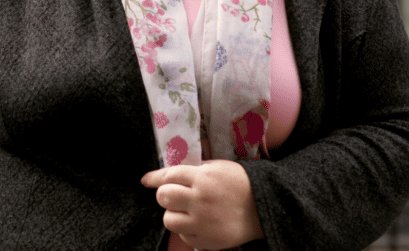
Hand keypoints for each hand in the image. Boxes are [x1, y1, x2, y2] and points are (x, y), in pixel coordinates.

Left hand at [141, 159, 263, 249]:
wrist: (263, 208)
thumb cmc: (241, 184)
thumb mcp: (219, 167)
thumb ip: (195, 169)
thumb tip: (170, 172)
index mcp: (203, 178)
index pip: (169, 175)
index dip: (154, 177)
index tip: (145, 180)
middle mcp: (200, 200)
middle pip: (163, 197)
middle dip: (166, 194)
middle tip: (176, 195)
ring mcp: (202, 222)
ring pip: (168, 219)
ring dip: (174, 214)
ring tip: (187, 211)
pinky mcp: (206, 241)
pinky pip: (183, 237)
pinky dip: (187, 230)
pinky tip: (199, 223)